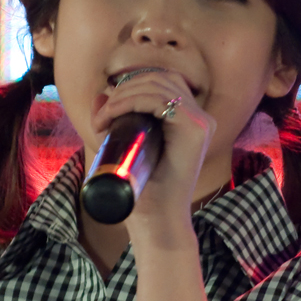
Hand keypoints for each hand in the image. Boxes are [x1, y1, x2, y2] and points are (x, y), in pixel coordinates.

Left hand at [90, 69, 213, 236]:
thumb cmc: (144, 192)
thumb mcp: (125, 147)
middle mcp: (199, 117)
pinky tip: (114, 114)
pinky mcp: (195, 130)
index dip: (130, 86)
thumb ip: (115, 120)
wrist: (158, 222)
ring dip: (123, 95)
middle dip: (124, 89)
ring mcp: (200, 122)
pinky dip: (132, 101)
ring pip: (158, 85)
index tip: (104, 112)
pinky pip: (161, 99)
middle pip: (160, 77)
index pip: (161, 81)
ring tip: (103, 119)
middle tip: (100, 117)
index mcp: (189, 120)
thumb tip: (100, 95)